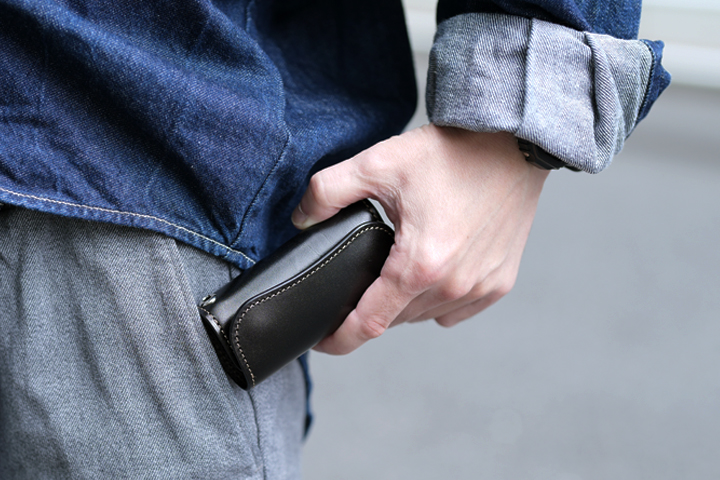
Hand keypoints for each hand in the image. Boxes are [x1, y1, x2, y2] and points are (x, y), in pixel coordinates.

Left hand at [292, 124, 548, 354]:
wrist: (511, 143)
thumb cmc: (451, 153)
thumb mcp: (377, 162)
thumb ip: (327, 191)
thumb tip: (300, 220)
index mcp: (420, 265)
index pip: (368, 324)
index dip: (339, 339)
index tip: (322, 341)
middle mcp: (454, 285)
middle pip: (395, 319)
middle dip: (370, 308)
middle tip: (358, 279)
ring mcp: (480, 287)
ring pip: (424, 315)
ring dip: (403, 303)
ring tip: (395, 268)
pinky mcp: (500, 283)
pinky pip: (454, 309)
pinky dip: (436, 299)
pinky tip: (431, 271)